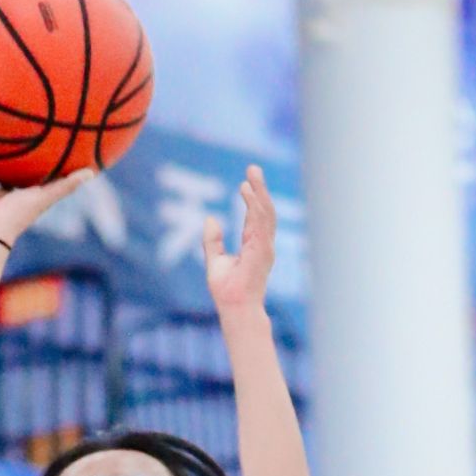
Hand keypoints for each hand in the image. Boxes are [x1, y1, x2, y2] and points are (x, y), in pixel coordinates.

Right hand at [0, 148, 96, 246]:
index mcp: (20, 188)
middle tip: (3, 129)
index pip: (26, 169)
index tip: (35, 139)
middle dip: (1, 152)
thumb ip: (68, 185)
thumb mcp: (48, 195)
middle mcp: (0, 186)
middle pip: (1, 166)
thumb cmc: (21, 215)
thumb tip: (93, 172)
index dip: (30, 157)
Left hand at [203, 163, 276, 316]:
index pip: (254, 216)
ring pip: (265, 213)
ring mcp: (264, 246)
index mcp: (253, 244)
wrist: (234, 308)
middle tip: (253, 167)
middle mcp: (262, 243)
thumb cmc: (226, 290)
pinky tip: (249, 192)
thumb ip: (212, 240)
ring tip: (251, 175)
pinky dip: (256, 206)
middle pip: (264, 210)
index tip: (245, 181)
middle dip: (260, 188)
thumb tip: (210, 218)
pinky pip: (261, 223)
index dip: (251, 198)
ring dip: (260, 192)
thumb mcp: (214, 259)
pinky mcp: (262, 250)